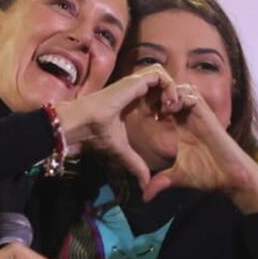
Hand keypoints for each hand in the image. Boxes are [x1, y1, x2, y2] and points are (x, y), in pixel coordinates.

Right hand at [55, 64, 184, 189]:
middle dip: (173, 94)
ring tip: (172, 107)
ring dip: (172, 89)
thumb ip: (135, 164)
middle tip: (174, 112)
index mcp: (132, 101)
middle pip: (162, 82)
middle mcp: (135, 89)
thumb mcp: (122, 150)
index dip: (166, 102)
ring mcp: (135, 83)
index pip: (155, 93)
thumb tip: (144, 184)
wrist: (83, 123)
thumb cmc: (97, 133)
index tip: (168, 119)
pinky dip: (169, 86)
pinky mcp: (135, 80)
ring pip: (163, 75)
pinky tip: (167, 104)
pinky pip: (160, 74)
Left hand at [142, 86, 257, 213]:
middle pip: (171, 91)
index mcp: (181, 126)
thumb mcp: (177, 177)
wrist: (231, 177)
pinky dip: (179, 97)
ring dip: (167, 93)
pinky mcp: (207, 115)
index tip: (138, 113)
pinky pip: (191, 95)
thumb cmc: (208, 174)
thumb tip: (144, 197)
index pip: (163, 104)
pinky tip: (168, 110)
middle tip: (145, 105)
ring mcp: (199, 114)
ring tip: (158, 108)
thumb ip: (160, 182)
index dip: (150, 104)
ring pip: (181, 88)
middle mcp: (190, 116)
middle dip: (157, 94)